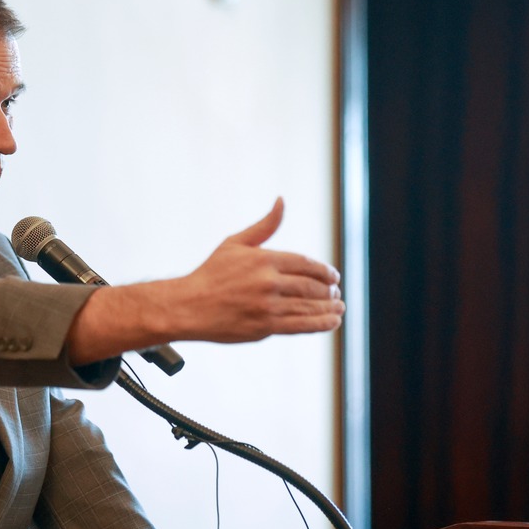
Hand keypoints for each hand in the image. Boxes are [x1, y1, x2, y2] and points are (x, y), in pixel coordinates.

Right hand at [171, 197, 343, 341]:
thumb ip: (264, 226)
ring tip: (339, 307)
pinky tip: (332, 321)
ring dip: (329, 308)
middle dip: (328, 290)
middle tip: (335, 292)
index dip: (323, 270)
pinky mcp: (265, 327)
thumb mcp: (235, 243)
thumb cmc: (211, 274)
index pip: (305, 264)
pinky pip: (301, 325)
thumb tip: (281, 201)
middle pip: (311, 286)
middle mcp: (268, 282)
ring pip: (309, 306)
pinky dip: (321, 324)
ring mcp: (267, 306)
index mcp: (263, 259)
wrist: (188, 306)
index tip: (333, 276)